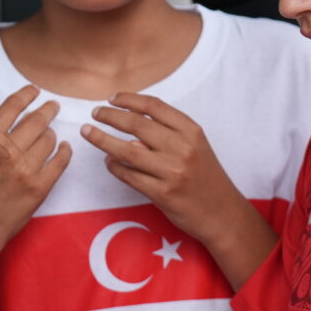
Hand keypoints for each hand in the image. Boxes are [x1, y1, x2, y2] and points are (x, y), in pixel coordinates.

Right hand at [0, 86, 71, 260]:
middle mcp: (8, 151)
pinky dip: (65, 151)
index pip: (11, 108)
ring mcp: (26, 169)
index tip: (34, 91)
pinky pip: (60, 161)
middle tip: (53, 106)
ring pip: (49, 139)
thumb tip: (8, 123)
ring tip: (52, 133)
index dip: (26, 96)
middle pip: (36, 121)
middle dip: (47, 110)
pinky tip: (65, 148)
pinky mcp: (40, 187)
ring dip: (52, 133)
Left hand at [81, 94, 250, 244]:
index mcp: (192, 131)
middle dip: (110, 116)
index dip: (129, 99)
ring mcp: (172, 171)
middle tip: (95, 113)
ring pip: (127, 150)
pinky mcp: (162, 193)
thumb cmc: (206, 177)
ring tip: (89, 132)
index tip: (112, 98)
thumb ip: (169, 133)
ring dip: (103, 139)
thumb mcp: (196, 146)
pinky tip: (108, 161)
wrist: (221, 212)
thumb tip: (131, 124)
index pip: (155, 106)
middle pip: (137, 124)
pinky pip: (129, 175)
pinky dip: (114, 166)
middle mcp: (182, 148)